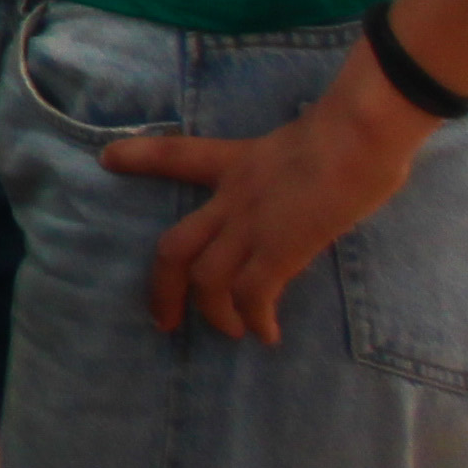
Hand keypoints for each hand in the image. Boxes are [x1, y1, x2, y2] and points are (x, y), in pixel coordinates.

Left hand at [99, 48, 435, 338]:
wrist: (359, 136)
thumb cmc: (350, 133)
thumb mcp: (305, 141)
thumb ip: (292, 167)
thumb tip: (312, 185)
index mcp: (236, 162)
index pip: (176, 154)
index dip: (140, 157)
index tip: (108, 159)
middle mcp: (232, 197)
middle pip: (175, 247)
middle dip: (162, 289)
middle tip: (163, 320)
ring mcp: (250, 225)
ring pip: (206, 279)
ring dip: (214, 313)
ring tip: (231, 330)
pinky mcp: (278, 249)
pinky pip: (252, 295)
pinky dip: (254, 319)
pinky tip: (267, 334)